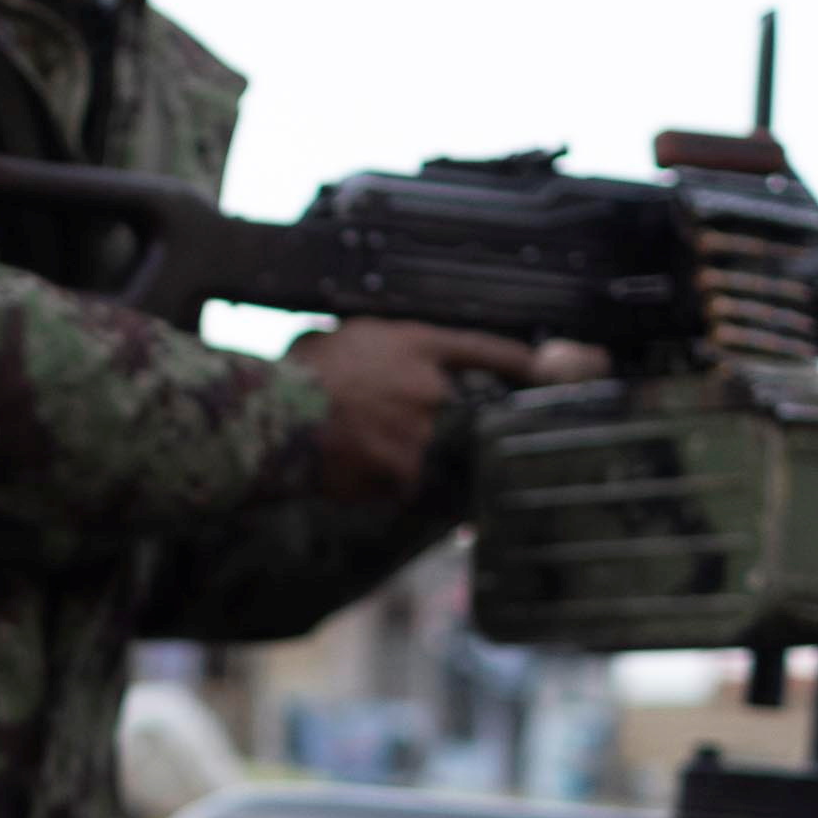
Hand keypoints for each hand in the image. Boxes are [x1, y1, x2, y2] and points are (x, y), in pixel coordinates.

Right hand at [287, 320, 583, 502]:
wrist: (274, 416)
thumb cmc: (298, 373)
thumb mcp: (342, 336)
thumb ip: (379, 346)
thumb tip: (383, 356)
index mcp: (417, 346)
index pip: (485, 349)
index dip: (519, 360)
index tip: (543, 368)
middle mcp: (432, 388)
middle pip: (464, 410)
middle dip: (440, 420)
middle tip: (403, 422)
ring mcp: (423, 433)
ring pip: (430, 450)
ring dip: (401, 452)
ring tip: (359, 447)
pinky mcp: (406, 472)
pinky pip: (404, 481)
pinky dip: (382, 481)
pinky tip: (352, 472)